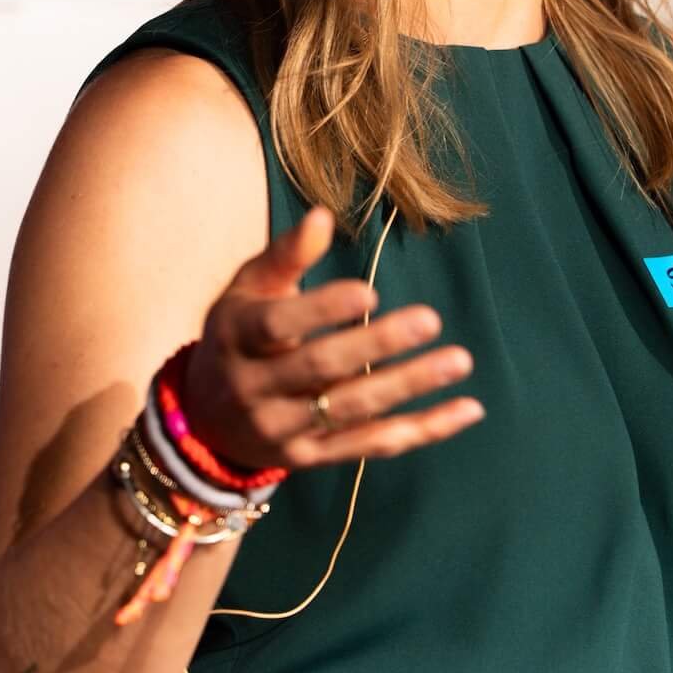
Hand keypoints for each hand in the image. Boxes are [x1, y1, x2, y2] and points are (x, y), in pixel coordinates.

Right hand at [179, 205, 484, 472]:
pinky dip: (421, 430)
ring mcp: (282, 429)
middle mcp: (253, 387)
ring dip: (408, 386)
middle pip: (319, 368)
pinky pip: (371, 445)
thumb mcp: (247, 292)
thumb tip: (322, 215)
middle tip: (430, 318)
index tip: (370, 292)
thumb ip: (285, 257)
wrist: (205, 420)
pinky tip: (467, 409)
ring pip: (351, 410)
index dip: (322, 310)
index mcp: (236, 336)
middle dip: (376, 345)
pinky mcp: (310, 457)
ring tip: (459, 360)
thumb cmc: (237, 336)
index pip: (278, 324)